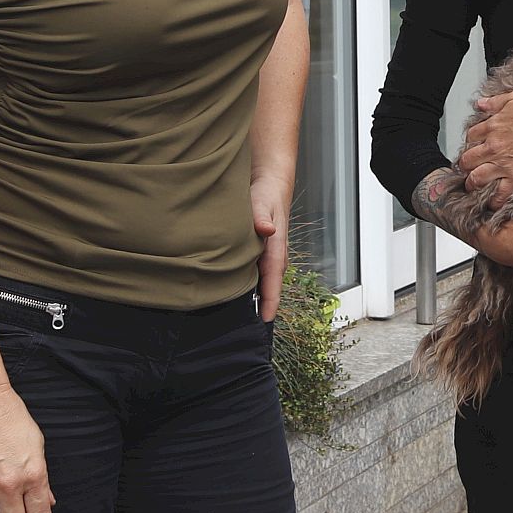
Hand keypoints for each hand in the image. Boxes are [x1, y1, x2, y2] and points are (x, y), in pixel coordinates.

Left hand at [252, 174, 291, 322]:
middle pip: (268, 286)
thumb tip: (267, 230)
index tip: (265, 319)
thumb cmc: (265, 194)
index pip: (274, 279)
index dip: (270, 300)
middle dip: (261, 306)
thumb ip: (261, 217)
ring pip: (262, 282)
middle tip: (245, 329)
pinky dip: (250, 285)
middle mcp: (274, 256)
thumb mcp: (261, 202)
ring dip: (255, 297)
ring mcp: (268, 256)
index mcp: (276, 248)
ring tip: (240, 318)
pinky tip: (237, 293)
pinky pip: (256, 274)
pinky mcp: (260, 253)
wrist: (271, 184)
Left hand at [459, 92, 512, 199]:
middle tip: (465, 168)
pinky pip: (500, 194)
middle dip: (464, 165)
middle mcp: (493, 147)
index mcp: (492, 127)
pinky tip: (492, 204)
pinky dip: (494, 201)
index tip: (472, 145)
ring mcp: (503, 164)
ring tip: (472, 186)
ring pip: (477, 178)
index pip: (471, 136)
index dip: (470, 142)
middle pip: (468, 160)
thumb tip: (481, 104)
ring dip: (472, 184)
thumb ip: (495, 102)